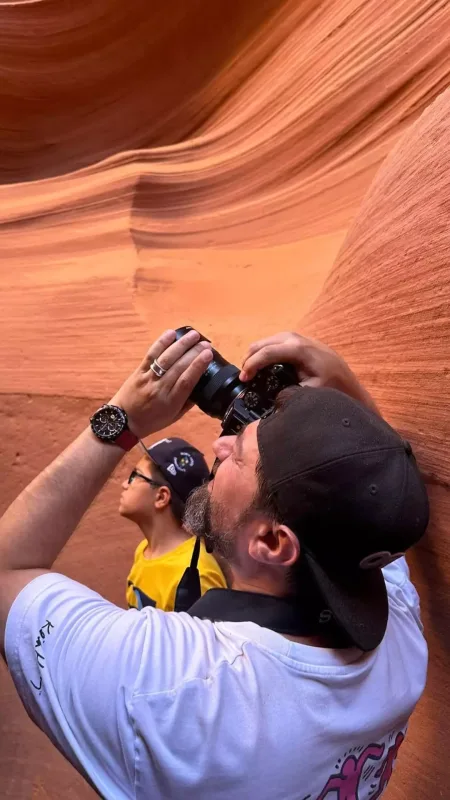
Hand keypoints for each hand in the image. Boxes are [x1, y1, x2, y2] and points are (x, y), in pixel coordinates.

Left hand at [110, 329, 212, 437]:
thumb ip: (188, 403)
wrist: (123, 421)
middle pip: (179, 366)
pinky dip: (161, 343)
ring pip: (166, 358)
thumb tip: (202, 388)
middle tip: (205, 343)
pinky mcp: (138, 371)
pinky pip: (151, 355)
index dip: (198, 366)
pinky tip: (171, 333)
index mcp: (171, 402)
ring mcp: (148, 378)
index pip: (187, 381)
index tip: (208, 354)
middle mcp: (160, 388)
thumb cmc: (151, 421)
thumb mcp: (174, 417)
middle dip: (194, 352)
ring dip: (181, 344)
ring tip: (193, 335)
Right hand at [240, 332, 378, 413]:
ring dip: (257, 353)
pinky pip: (277, 342)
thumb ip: (285, 391)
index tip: (244, 379)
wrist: (349, 385)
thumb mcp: (308, 393)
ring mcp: (300, 338)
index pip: (267, 352)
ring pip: (269, 340)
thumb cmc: (331, 390)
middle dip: (250, 358)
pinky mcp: (301, 342)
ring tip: (250, 370)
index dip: (251, 365)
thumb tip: (263, 393)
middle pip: (264, 343)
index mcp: (299, 350)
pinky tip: (262, 363)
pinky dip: (266, 351)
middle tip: (245, 376)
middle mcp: (298, 339)